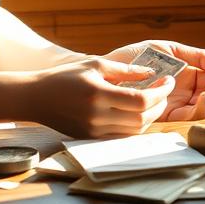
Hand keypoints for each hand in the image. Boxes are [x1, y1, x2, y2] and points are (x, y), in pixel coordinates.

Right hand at [29, 56, 173, 138]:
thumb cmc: (66, 76)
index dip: (160, 91)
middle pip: (141, 118)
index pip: (140, 100)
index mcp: (98, 94)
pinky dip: (135, 127)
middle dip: (159, 104)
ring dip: (149, 117)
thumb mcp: (95, 64)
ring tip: (153, 101)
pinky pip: (122, 137)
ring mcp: (94, 132)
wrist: (36, 97)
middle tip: (164, 90)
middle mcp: (97, 117)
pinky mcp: (92, 139)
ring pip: (134, 131)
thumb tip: (152, 73)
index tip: (168, 81)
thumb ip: (125, 70)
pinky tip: (138, 113)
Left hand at [103, 40, 204, 121]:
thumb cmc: (135, 58)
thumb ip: (196, 55)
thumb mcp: (169, 50)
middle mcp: (191, 93)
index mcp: (194, 75)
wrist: (107, 70)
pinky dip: (203, 108)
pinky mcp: (169, 119)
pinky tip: (203, 95)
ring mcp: (181, 106)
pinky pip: (193, 118)